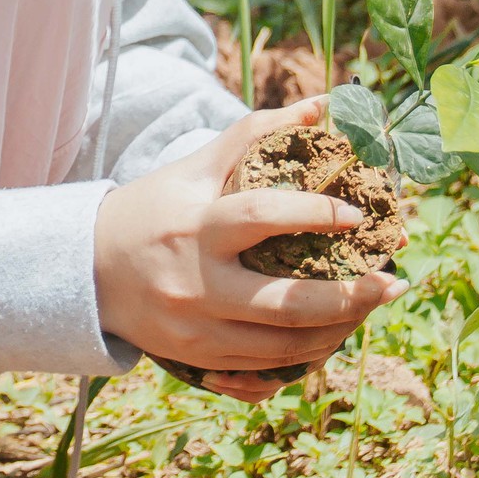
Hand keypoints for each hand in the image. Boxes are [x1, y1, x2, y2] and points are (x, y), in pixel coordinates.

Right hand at [94, 98, 396, 403]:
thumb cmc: (151, 209)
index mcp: (196, 228)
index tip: (359, 214)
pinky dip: (303, 356)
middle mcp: (196, 284)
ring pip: (283, 347)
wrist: (85, 272)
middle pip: (285, 303)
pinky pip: (263, 372)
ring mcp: (196, 330)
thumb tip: (321, 105)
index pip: (262, 217)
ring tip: (372, 305)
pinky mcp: (196, 360)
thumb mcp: (193, 166)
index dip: (315, 213)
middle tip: (393, 282)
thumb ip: (255, 134)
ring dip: (338, 330)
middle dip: (349, 297)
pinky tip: (332, 336)